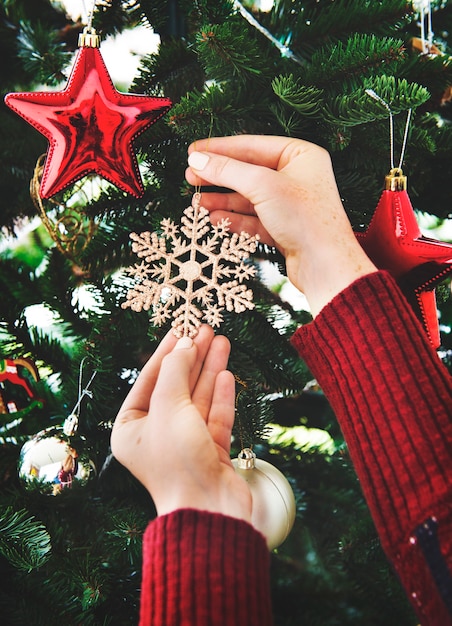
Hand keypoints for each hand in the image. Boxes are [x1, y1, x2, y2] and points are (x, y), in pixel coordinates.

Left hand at [111, 325, 251, 522]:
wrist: (210, 509)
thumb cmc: (178, 461)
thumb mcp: (169, 407)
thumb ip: (175, 371)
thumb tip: (184, 344)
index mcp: (131, 428)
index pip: (148, 380)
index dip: (165, 352)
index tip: (180, 329)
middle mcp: (155, 435)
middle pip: (175, 386)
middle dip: (191, 357)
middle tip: (206, 329)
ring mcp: (184, 443)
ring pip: (198, 398)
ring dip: (209, 370)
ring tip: (221, 341)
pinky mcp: (209, 451)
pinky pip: (214, 416)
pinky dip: (220, 395)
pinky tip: (226, 374)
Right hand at [186, 135, 376, 315]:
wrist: (324, 265)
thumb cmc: (306, 218)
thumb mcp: (262, 186)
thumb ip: (227, 170)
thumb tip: (197, 160)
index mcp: (300, 155)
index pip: (252, 145)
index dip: (220, 149)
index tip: (194, 152)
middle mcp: (297, 176)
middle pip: (248, 171)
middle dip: (218, 176)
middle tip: (190, 177)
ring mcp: (290, 203)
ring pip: (248, 197)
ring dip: (222, 200)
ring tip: (197, 203)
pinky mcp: (284, 227)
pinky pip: (253, 218)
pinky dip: (233, 218)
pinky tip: (214, 219)